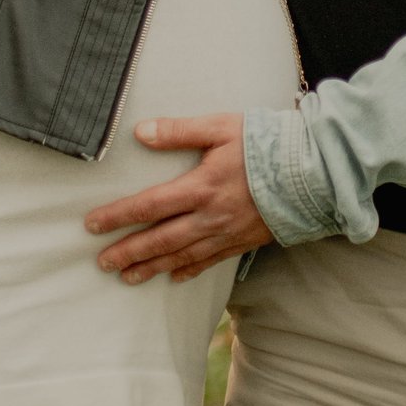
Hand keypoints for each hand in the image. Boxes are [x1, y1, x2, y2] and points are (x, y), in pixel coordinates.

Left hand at [84, 115, 272, 282]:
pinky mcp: (243, 241)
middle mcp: (209, 216)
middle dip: (129, 252)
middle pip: (160, 239)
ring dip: (152, 267)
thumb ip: (179, 131)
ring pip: (181, 255)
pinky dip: (190, 270)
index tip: (92, 225)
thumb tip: (140, 131)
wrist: (313, 173)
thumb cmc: (266, 144)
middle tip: (102, 263)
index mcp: (200, 187)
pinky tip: (175, 277)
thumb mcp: (221, 127)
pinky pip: (211, 261)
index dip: (118, 216)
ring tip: (128, 277)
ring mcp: (226, 233)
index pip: (148, 205)